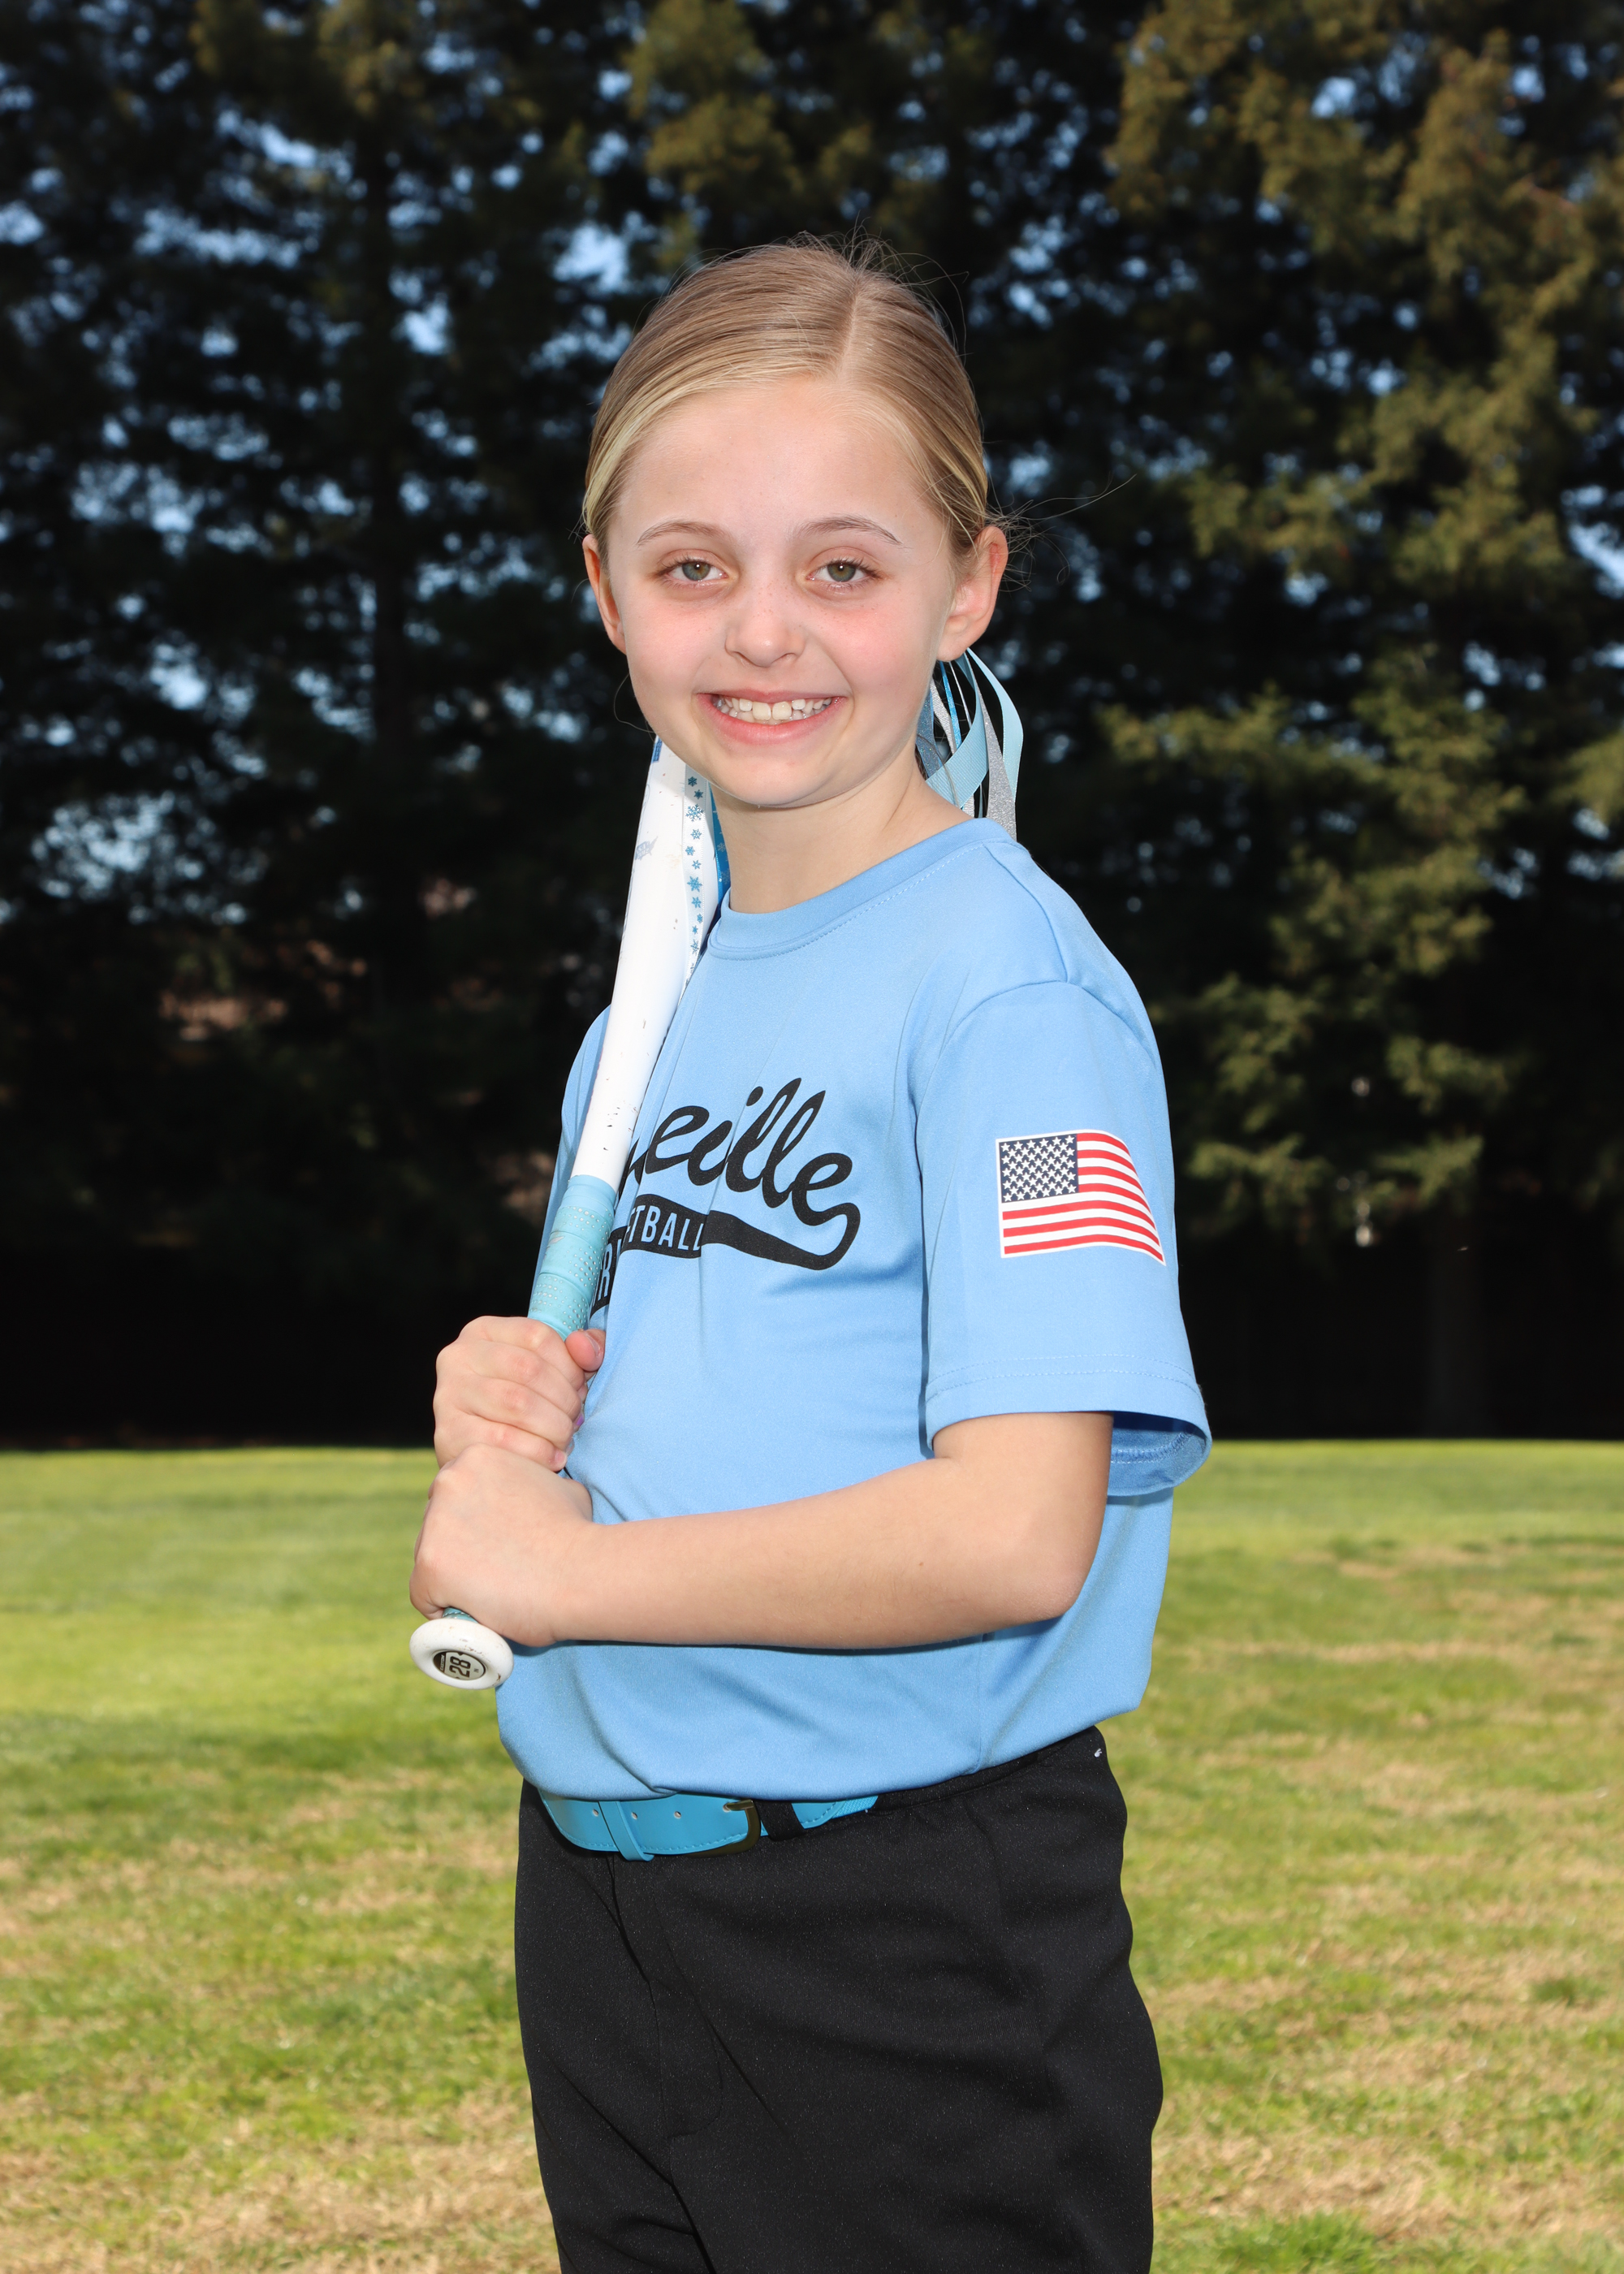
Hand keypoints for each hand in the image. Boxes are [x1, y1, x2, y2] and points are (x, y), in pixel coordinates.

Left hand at [410, 1442, 594, 1645]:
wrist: (581, 1572)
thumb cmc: (577, 1534)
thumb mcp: (558, 1487)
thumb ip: (531, 1486)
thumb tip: (531, 1499)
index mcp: (476, 1458)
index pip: (455, 1495)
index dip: (472, 1524)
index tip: (491, 1544)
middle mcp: (449, 1481)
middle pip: (435, 1524)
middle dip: (457, 1548)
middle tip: (490, 1571)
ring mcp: (435, 1523)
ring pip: (427, 1559)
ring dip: (451, 1578)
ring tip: (489, 1591)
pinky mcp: (429, 1565)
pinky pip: (423, 1595)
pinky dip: (443, 1608)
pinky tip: (470, 1611)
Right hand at [432, 1316, 604, 1469]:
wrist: (483, 1455)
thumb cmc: (524, 1403)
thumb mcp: (552, 1368)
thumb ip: (580, 1351)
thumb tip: (586, 1347)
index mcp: (483, 1331)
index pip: (538, 1336)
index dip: (570, 1365)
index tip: (581, 1387)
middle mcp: (458, 1356)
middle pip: (529, 1369)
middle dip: (564, 1398)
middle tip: (576, 1419)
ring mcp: (447, 1394)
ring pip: (518, 1403)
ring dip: (554, 1425)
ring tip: (565, 1438)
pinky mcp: (448, 1433)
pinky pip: (503, 1440)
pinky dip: (538, 1451)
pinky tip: (553, 1458)